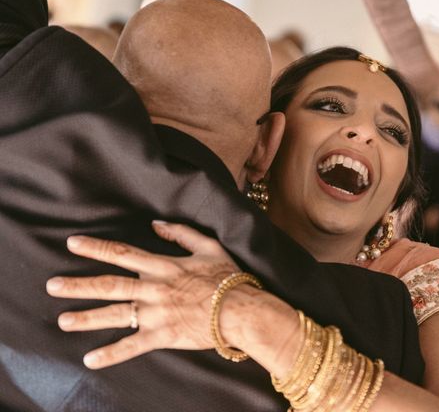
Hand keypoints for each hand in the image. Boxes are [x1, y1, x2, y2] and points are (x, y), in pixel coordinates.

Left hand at [46, 221, 240, 368]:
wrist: (241, 310)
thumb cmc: (227, 277)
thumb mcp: (209, 246)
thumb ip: (182, 233)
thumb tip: (157, 224)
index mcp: (163, 266)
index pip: (122, 254)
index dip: (96, 247)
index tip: (72, 243)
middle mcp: (153, 289)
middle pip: (110, 285)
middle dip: (79, 285)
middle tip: (52, 285)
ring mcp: (156, 314)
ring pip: (114, 315)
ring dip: (86, 318)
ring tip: (62, 320)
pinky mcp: (162, 336)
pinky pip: (132, 347)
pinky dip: (110, 354)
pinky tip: (89, 360)